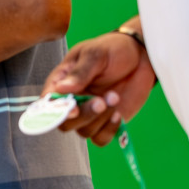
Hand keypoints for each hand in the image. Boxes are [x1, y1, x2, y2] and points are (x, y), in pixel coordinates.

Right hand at [42, 32, 155, 146]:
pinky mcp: (106, 121)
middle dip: (84, 116)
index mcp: (61, 82)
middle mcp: (72, 101)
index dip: (56, 111)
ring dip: (101, 119)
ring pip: (84, 132)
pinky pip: (100, 138)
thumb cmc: (113, 49)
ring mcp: (89, 113)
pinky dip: (109, 130)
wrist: (141, 56)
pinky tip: (118, 113)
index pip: (48, 102)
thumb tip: (60, 89)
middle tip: (101, 101)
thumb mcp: (96, 54)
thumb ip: (79, 73)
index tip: (73, 109)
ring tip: (115, 96)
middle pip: (65, 123)